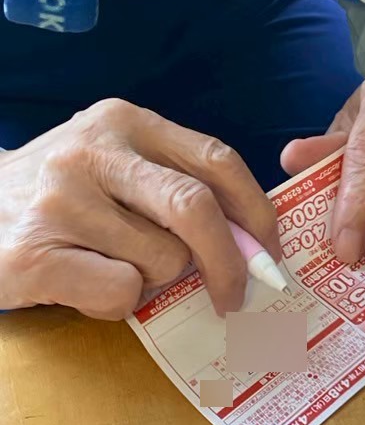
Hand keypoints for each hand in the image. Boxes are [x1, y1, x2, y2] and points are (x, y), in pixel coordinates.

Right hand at [0, 100, 280, 319]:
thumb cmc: (57, 194)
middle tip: (234, 295)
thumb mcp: (113, 164)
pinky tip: (87, 285)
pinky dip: (119, 303)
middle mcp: (93, 152)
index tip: (270, 250)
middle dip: (229, 261)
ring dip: (156, 282)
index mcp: (125, 121)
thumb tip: (252, 239)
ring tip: (116, 267)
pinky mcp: (34, 255)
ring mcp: (60, 202)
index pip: (217, 159)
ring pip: (161, 260)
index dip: (256, 210)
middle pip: (196, 208)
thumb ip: (173, 184)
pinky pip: (120, 292)